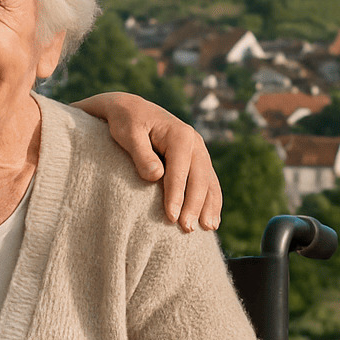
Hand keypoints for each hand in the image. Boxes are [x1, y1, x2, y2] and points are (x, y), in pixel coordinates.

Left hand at [74, 91, 221, 231]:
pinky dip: (213, 201)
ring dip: (209, 206)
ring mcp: (200, 151)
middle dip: (194, 205)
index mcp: (179, 135)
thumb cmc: (127, 123)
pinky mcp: (198, 160)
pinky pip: (210, 183)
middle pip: (199, 178)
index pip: (179, 170)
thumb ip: (141, 154)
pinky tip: (213, 220)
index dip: (176, 195)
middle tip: (187, 229)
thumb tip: (155, 175)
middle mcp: (195, 142)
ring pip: (209, 182)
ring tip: (207, 229)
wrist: (133, 110)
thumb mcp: (128, 133)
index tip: (171, 217)